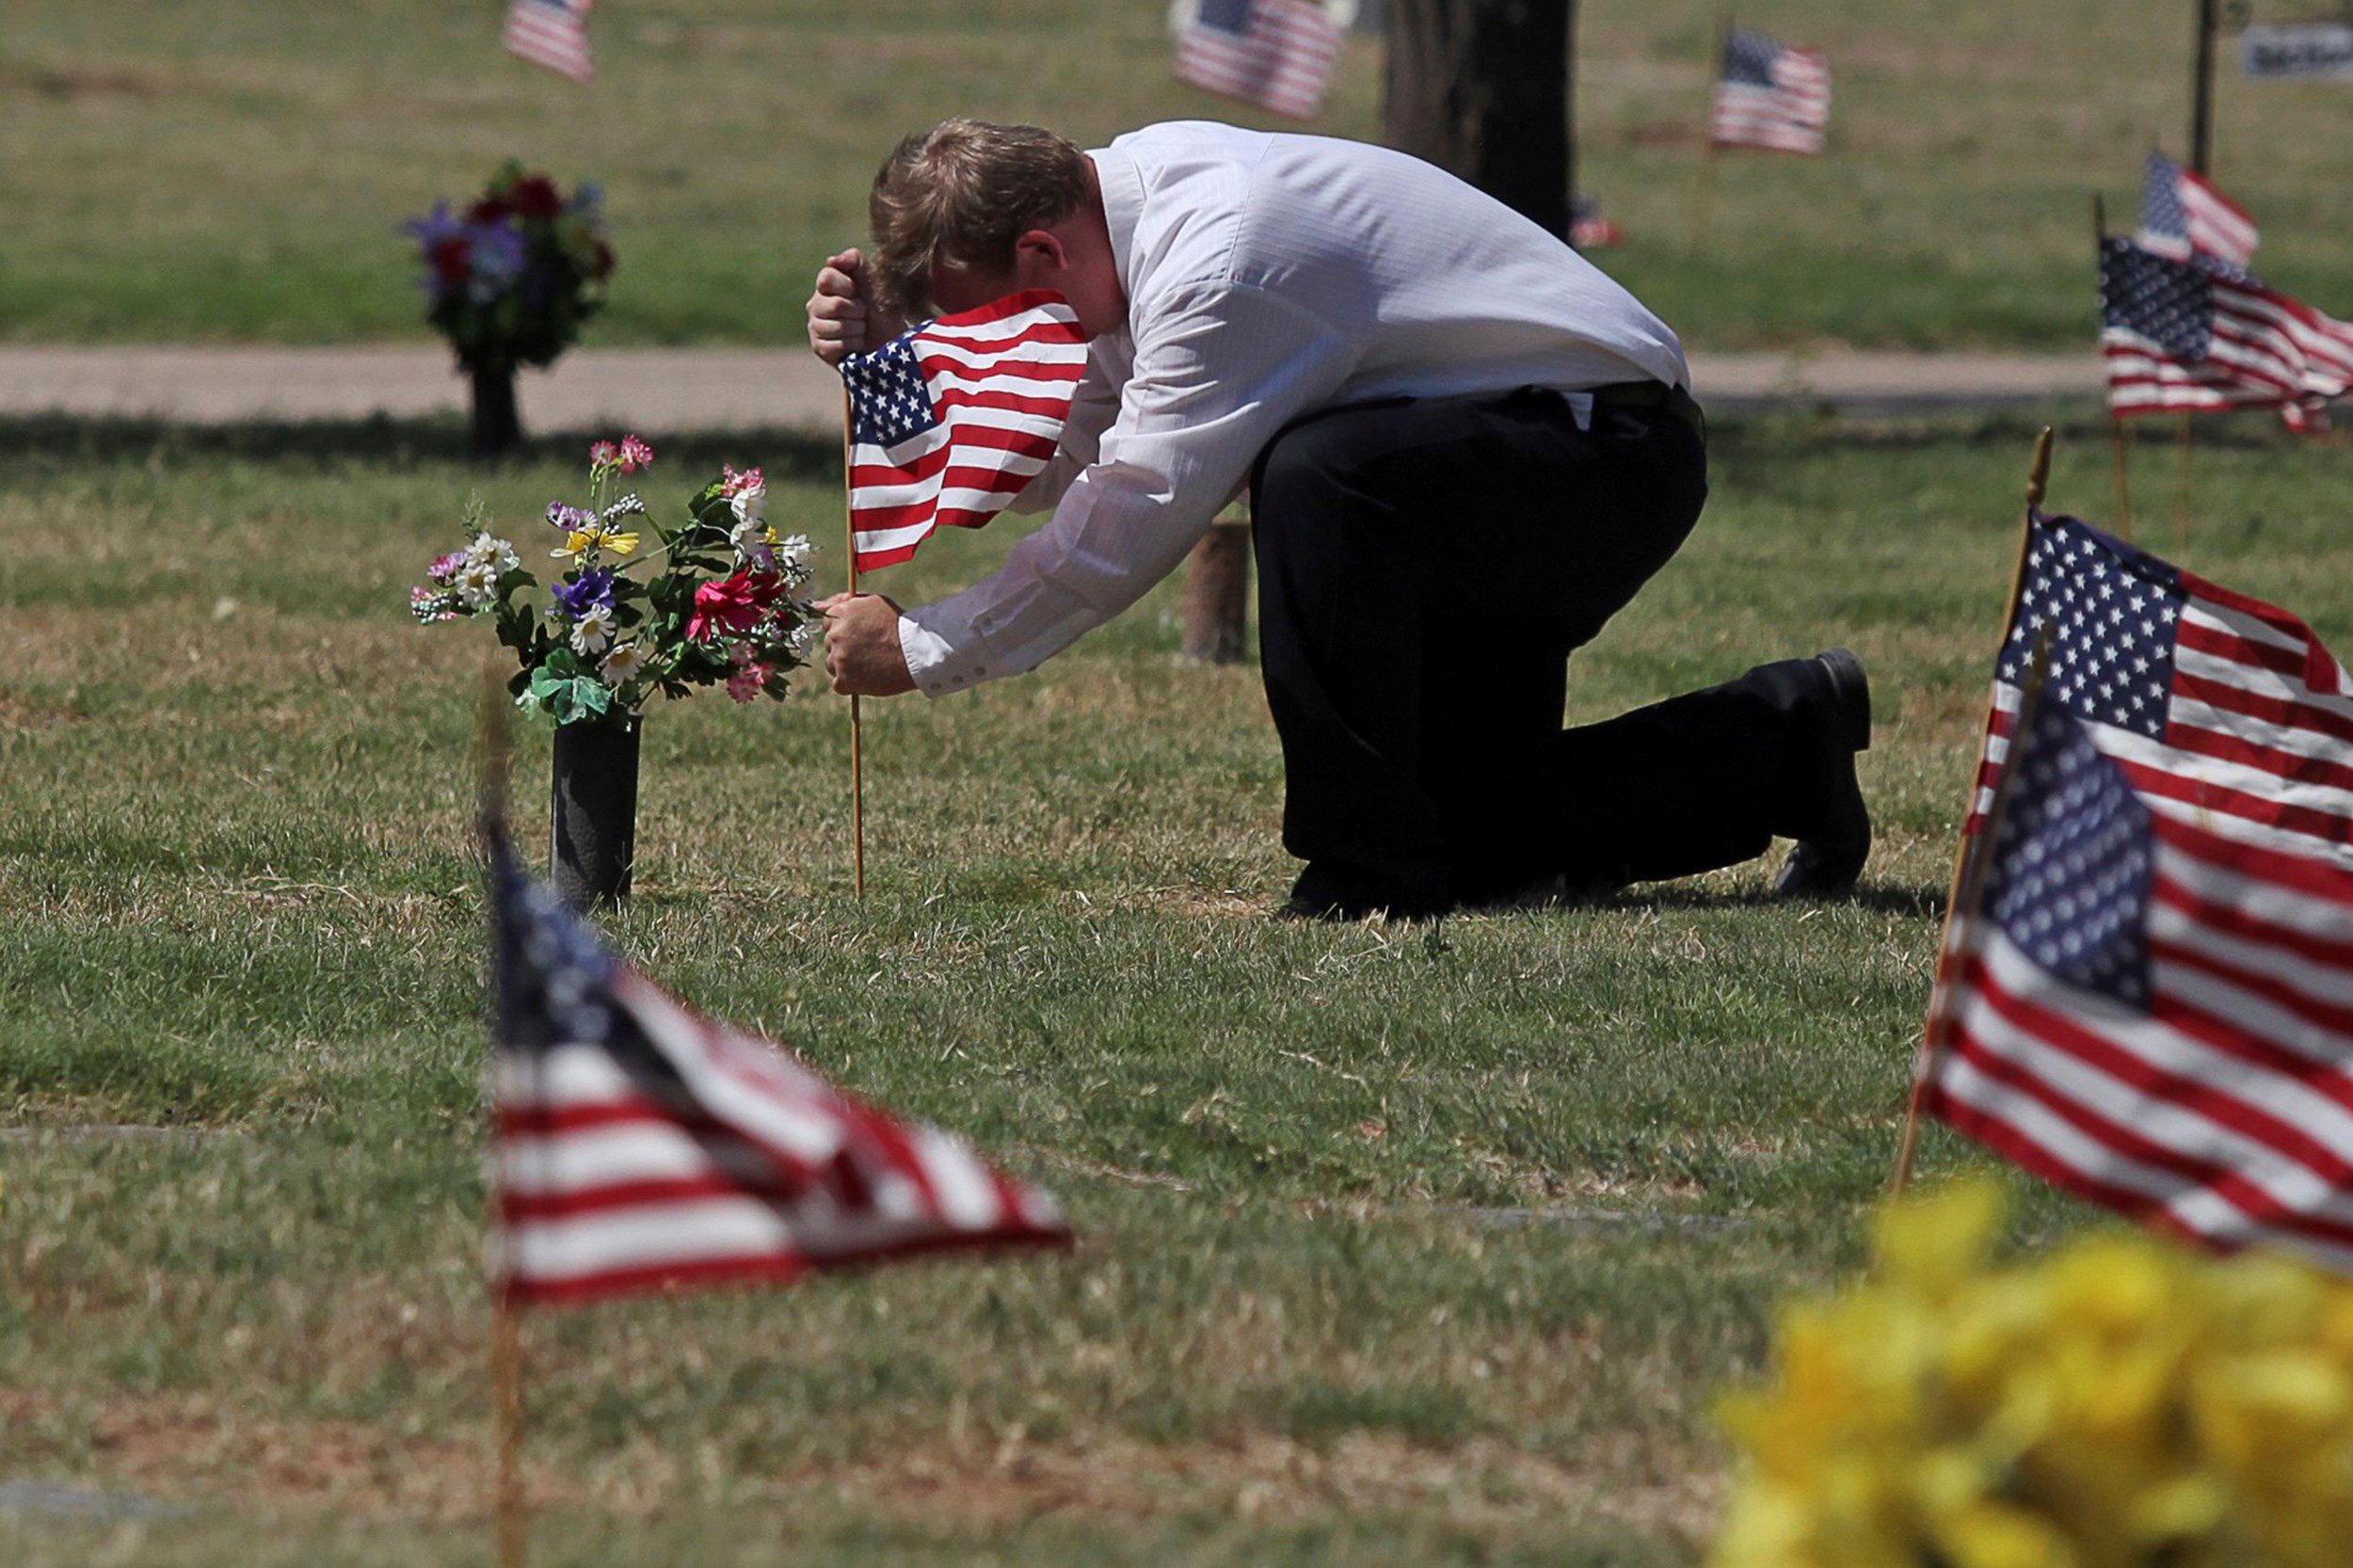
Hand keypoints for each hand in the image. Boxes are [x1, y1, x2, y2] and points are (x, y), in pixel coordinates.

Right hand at [805, 249, 909, 366]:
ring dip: (858, 329)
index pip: (826, 278)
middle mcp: (816, 304)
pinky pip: (837, 346)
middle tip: (863, 313)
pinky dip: (853, 345)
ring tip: (861, 328)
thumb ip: (854, 260)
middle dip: (858, 311)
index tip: (858, 292)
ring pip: (837, 327)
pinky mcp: (819, 348)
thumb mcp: (872, 278)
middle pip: (836, 305)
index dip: (847, 287)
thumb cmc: (880, 306)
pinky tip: (856, 343)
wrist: (890, 338)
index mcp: (825, 284)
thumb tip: (831, 260)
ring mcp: (815, 326)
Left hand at [817, 592, 916, 696]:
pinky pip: (839, 684)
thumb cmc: (898, 625)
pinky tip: (869, 676)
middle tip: (870, 650)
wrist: (915, 652)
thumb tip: (815, 606)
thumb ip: (841, 601)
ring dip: (847, 666)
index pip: (828, 624)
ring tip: (871, 663)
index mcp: (840, 613)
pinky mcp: (844, 680)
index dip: (846, 630)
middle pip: (830, 645)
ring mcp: (838, 658)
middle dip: (845, 648)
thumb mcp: (872, 602)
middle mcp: (835, 635)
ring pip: (833, 664)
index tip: (861, 635)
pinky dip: (852, 683)